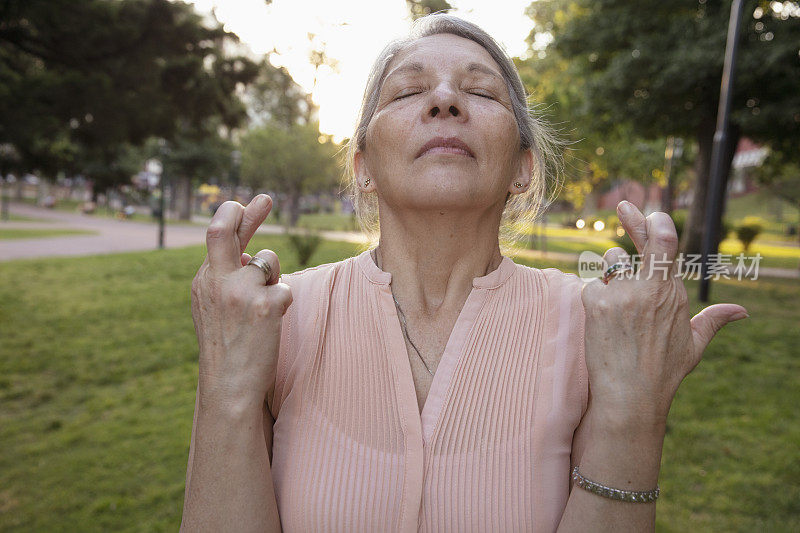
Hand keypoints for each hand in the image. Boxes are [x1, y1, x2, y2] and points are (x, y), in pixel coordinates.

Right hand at [190, 195, 292, 409]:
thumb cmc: (227, 349)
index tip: (251, 203)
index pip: (218, 236)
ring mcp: (240, 292)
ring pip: (268, 261)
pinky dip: (282, 302)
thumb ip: (227, 278)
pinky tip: (269, 325)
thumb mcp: (214, 308)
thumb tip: (249, 253)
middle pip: (225, 229)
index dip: (236, 216)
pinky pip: (285, 289)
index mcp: (203, 280)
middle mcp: (216, 281)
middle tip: (266, 198)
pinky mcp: (265, 306)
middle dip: (247, 211)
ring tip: (263, 308)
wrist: (229, 386)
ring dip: (274, 277)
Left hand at [580, 201, 747, 426]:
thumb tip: (742, 312)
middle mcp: (649, 288)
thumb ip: (714, 321)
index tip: (650, 213)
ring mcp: (622, 294)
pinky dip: (594, 298)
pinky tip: (602, 321)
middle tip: (622, 204)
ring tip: (617, 307)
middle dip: (631, 220)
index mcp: (672, 292)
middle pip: (637, 242)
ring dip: (611, 275)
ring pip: (610, 263)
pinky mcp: (596, 303)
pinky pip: (592, 285)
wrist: (631, 396)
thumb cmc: (663, 372)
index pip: (665, 244)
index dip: (655, 224)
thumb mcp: (693, 345)